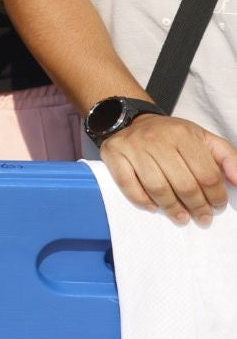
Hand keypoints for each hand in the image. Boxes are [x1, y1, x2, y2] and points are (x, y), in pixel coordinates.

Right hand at [100, 113, 236, 225]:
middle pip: (183, 184)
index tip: (217, 206)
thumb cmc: (172, 136)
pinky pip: (128, 184)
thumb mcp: (204, 139)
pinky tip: (153, 207)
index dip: (215, 196)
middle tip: (202, 218)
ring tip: (181, 217)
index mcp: (183, 135)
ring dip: (172, 208)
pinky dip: (141, 200)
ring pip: (157, 187)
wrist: (132, 120)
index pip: (206, 174)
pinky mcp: (113, 154)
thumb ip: (228, 158)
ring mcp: (133, 146)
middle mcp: (156, 139)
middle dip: (197, 207)